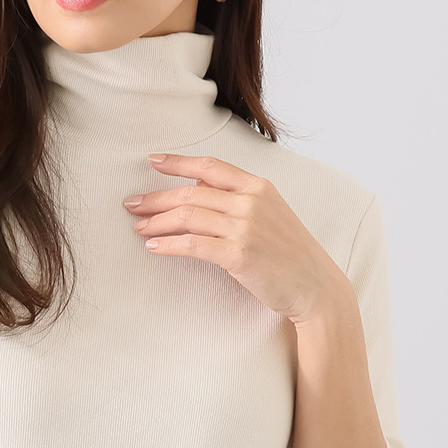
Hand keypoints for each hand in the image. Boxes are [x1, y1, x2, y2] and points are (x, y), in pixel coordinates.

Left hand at [125, 152, 346, 323]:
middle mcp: (250, 202)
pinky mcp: (238, 255)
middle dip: (156, 198)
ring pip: (188, 217)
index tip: (153, 161)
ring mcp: (244, 228)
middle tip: (132, 204)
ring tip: (138, 228)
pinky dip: (168, 246)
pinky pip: (193, 245)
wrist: (315, 285)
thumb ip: (238, 198)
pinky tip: (153, 248)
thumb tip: (198, 186)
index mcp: (258, 187)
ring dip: (157, 223)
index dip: (178, 162)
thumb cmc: (291, 253)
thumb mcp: (270, 214)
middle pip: (191, 193)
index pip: (209, 167)